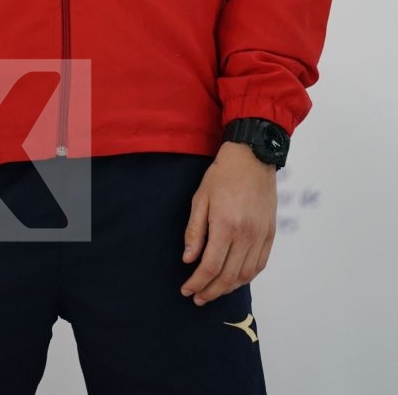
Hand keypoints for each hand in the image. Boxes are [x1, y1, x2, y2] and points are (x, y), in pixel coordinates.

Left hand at [180, 142, 276, 305]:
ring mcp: (261, 236)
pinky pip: (259, 265)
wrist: (252, 158)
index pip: (210, 267)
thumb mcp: (200, 198)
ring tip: (213, 291)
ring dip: (228, 288)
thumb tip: (189, 260)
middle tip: (197, 298)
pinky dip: (246, 277)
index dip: (197, 283)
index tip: (186, 290)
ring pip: (245, 275)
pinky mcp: (270, 234)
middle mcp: (246, 235)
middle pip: (228, 276)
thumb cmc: (222, 175)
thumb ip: (195, 231)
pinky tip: (235, 280)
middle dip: (210, 291)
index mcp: (225, 226)